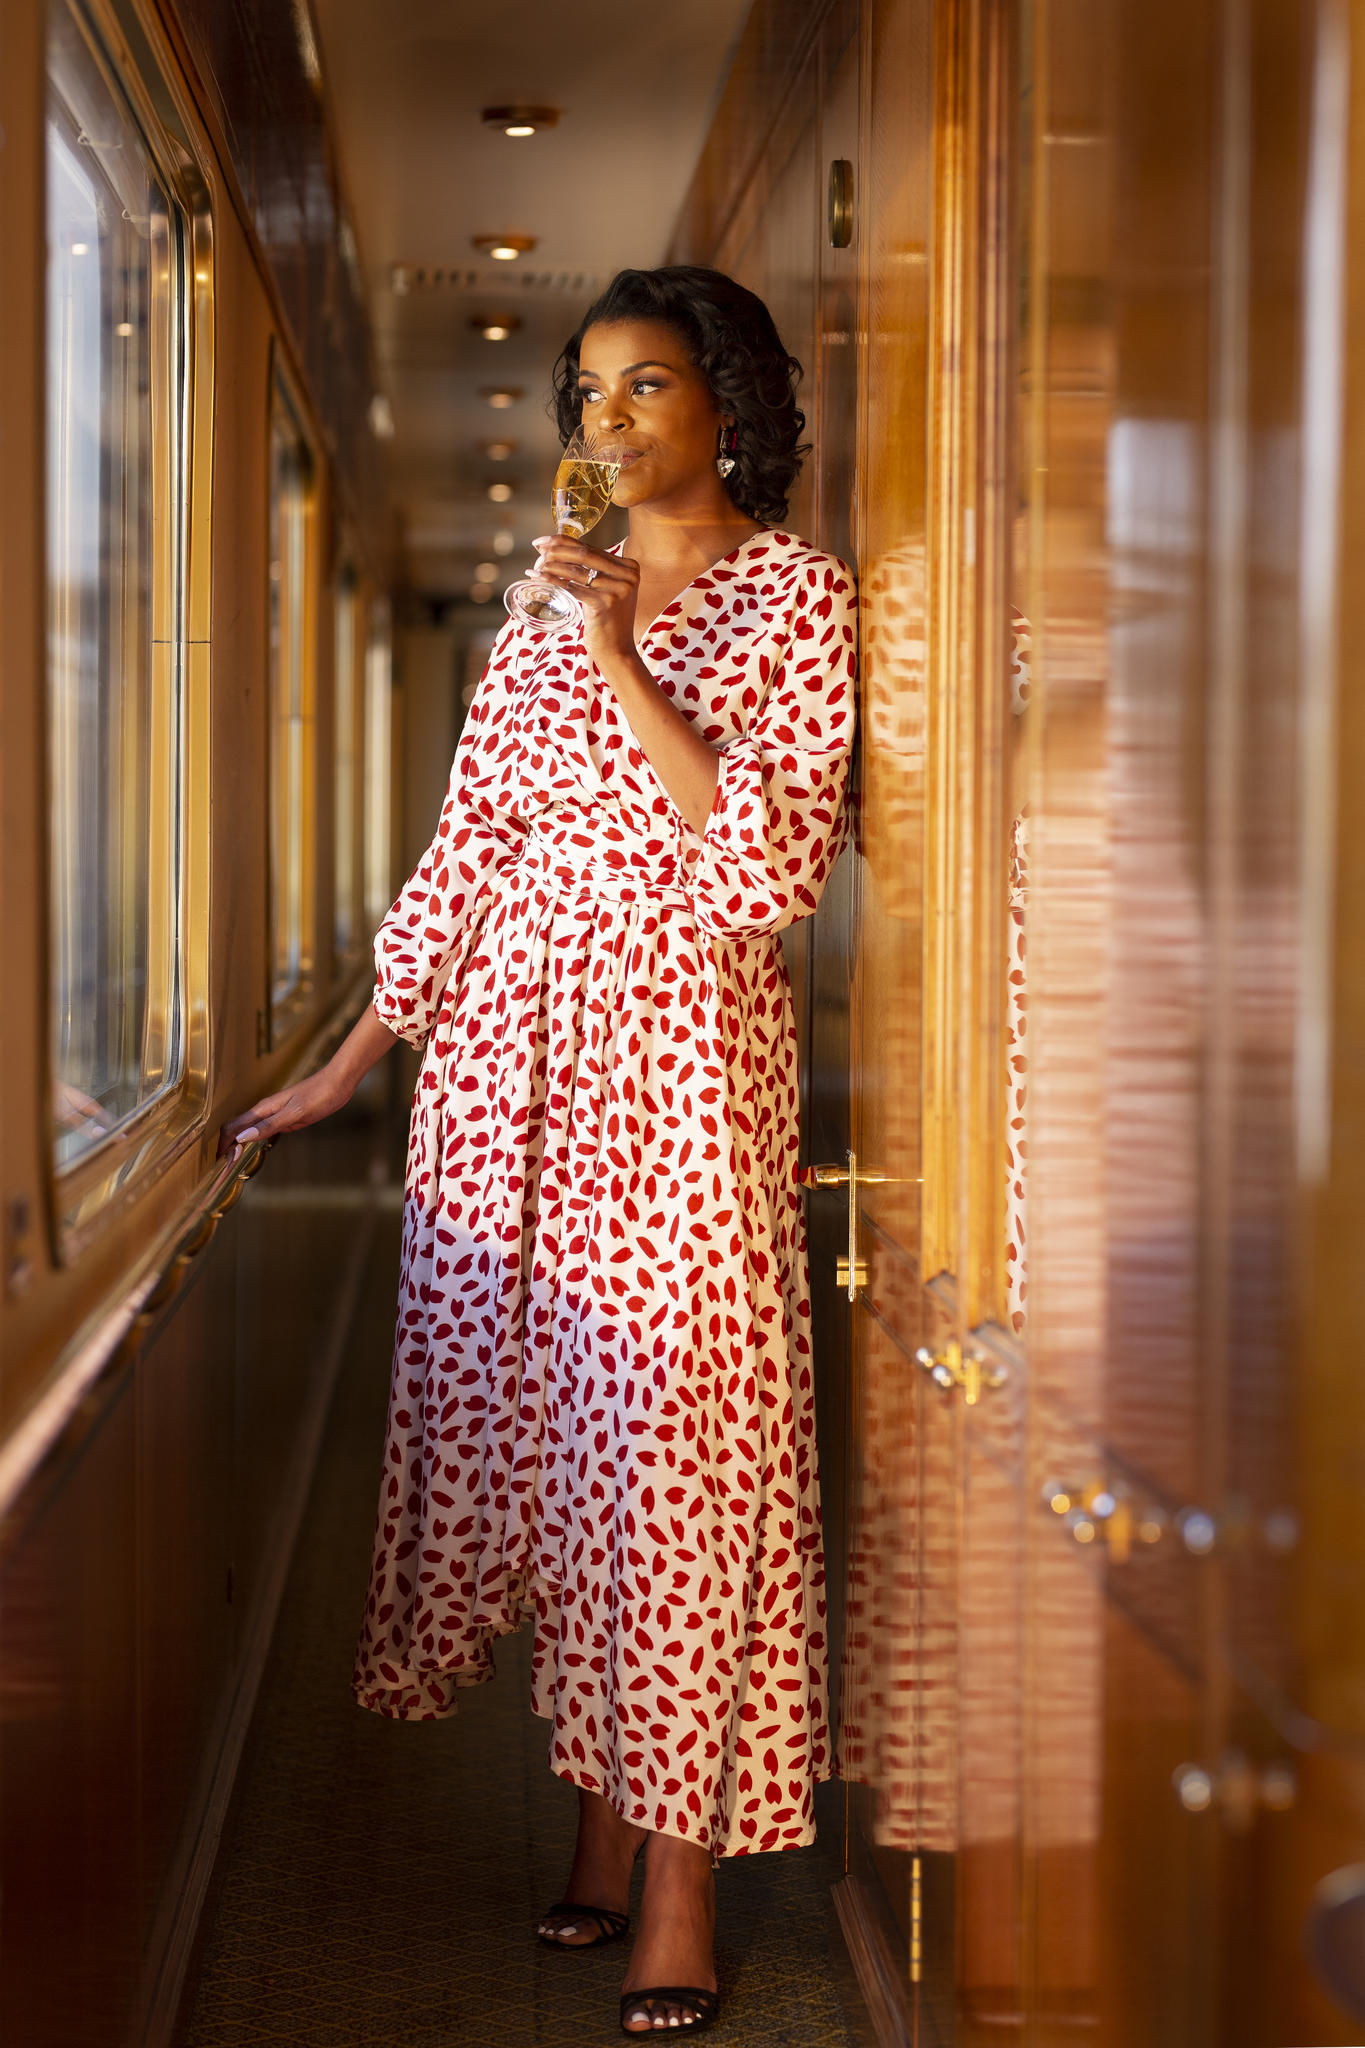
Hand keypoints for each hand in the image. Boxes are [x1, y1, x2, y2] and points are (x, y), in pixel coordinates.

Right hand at [218, 1062, 349, 1157]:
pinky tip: (257, 1148)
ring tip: (236, 1161)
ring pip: (249, 1128)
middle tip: (225, 1166)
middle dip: (227, 1145)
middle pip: (237, 1128)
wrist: (338, 1082)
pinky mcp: (285, 1116)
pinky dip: (255, 1140)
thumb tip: (243, 1137)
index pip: (233, 1126)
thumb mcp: (295, 1113)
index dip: (223, 1143)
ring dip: (239, 1143)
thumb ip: (269, 1125)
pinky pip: (263, 1129)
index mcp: (264, 1109)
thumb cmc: (320, 1095)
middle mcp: (265, 1110)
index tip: (220, 1161)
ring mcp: (275, 1113)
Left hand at [531, 534, 638, 661]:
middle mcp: (627, 575)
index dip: (564, 541)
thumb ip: (595, 571)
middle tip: (537, 549)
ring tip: (536, 565)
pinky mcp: (605, 603)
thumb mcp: (607, 591)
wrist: (618, 651)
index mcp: (630, 567)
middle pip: (584, 555)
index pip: (591, 548)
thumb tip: (558, 549)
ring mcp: (618, 589)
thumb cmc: (608, 621)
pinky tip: (539, 578)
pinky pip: (573, 588)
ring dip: (552, 566)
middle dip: (557, 549)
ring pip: (577, 571)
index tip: (544, 541)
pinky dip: (554, 581)